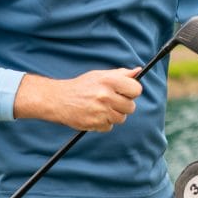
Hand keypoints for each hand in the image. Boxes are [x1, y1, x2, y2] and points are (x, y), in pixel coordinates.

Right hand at [14, 68, 141, 130]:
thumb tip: (138, 71)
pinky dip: (104, 123)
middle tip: (112, 101)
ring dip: (114, 115)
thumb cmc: (82, 86)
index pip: (136, 90)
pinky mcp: (95, 123)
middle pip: (130, 107)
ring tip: (101, 107)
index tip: (126, 93)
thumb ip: (121, 74)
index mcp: (109, 80)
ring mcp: (101, 110)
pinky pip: (109, 126)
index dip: (132, 92)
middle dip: (123, 105)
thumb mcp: (100, 75)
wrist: (59, 99)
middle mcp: (106, 95)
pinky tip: (94, 115)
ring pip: (121, 118)